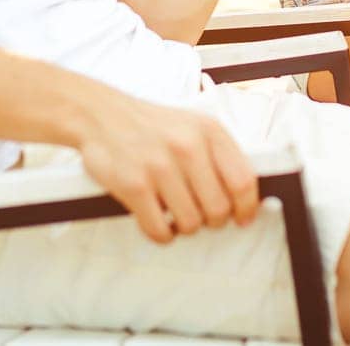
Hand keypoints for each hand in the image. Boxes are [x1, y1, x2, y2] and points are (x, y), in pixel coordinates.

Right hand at [74, 89, 258, 243]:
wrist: (103, 115)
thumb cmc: (154, 126)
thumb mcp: (195, 126)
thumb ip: (220, 156)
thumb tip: (246, 197)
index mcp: (209, 131)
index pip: (242, 181)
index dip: (246, 207)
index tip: (242, 218)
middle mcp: (187, 147)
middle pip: (218, 208)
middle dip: (213, 221)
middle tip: (202, 216)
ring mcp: (159, 167)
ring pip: (191, 223)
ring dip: (186, 227)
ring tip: (176, 214)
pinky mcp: (134, 185)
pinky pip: (159, 230)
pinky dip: (162, 234)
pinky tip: (159, 222)